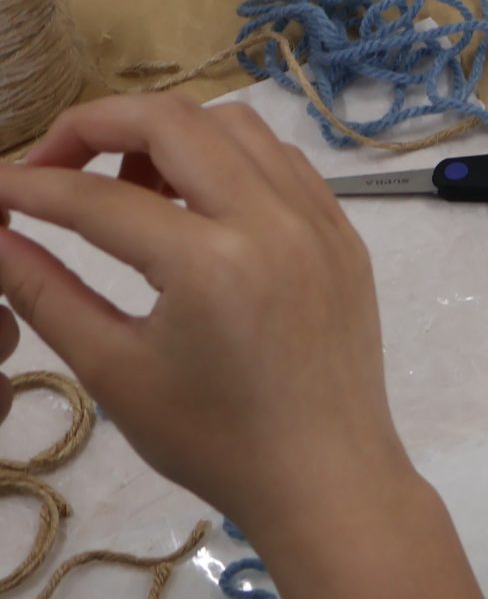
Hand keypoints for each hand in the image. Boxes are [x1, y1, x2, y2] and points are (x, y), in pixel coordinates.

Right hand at [0, 94, 408, 539]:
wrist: (327, 478)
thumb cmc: (215, 441)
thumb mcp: (114, 371)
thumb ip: (45, 292)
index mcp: (211, 262)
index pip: (97, 196)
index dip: (30, 186)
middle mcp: (273, 221)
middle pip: (172, 120)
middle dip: (95, 126)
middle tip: (51, 170)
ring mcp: (319, 220)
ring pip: (234, 125)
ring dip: (167, 136)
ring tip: (125, 191)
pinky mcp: (344, 233)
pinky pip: (280, 160)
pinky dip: (227, 157)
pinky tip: (193, 205)